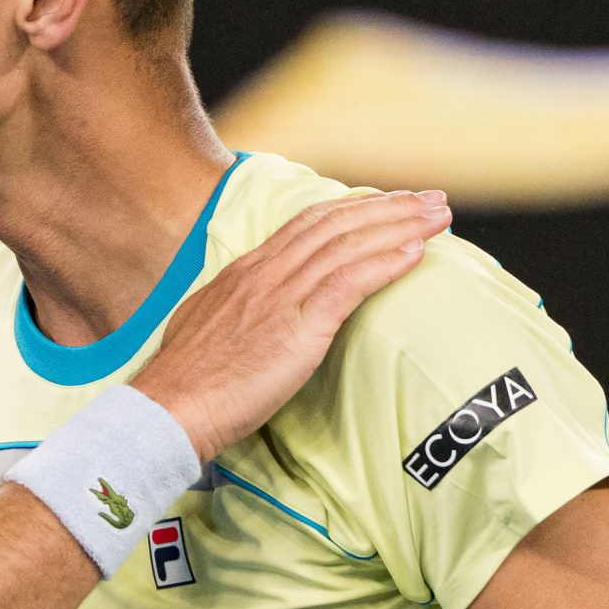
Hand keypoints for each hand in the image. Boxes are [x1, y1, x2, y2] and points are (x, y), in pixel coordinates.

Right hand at [132, 190, 447, 460]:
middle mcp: (265, 273)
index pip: (307, 226)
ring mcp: (280, 297)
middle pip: (335, 223)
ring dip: (400, 224)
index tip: (386, 206)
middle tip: (430, 199)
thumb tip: (251, 315)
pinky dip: (387, 262)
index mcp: (245, 272)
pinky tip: (417, 251)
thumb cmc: (186, 384)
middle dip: (388, 206)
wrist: (169, 410)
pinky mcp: (296, 328)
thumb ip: (236, 312)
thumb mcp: (207, 329)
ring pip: (349, 244)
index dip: (351, 211)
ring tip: (438, 215)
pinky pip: (350, 283)